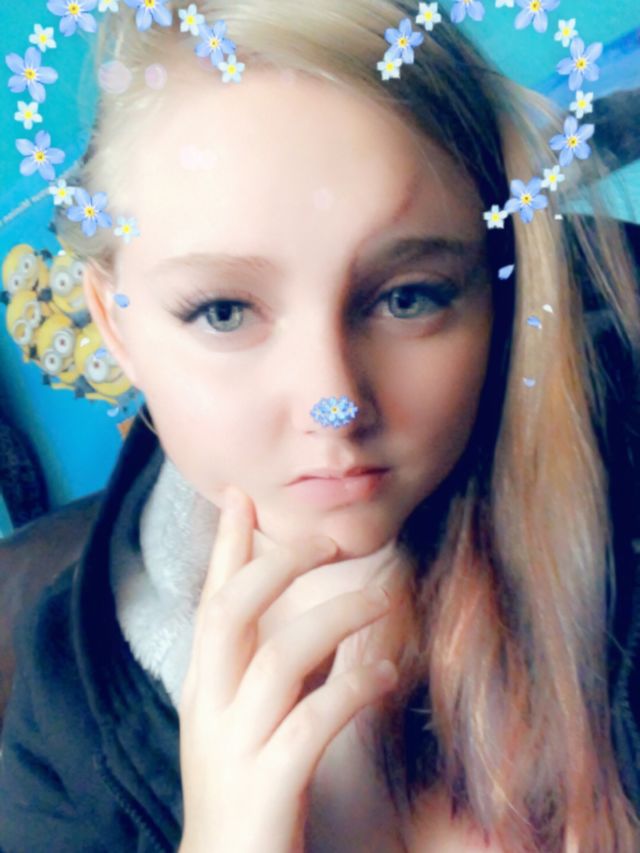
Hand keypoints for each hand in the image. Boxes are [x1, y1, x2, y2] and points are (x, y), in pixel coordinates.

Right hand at [177, 485, 399, 852]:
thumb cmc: (245, 785)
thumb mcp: (241, 718)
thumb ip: (262, 666)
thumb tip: (305, 615)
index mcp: (202, 685)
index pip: (210, 598)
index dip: (225, 545)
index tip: (240, 494)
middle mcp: (208, 706)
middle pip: (231, 611)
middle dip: (279, 565)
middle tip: (328, 540)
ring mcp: (233, 745)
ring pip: (280, 657)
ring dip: (337, 619)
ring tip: (382, 601)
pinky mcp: (268, 784)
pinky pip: (314, 719)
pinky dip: (354, 687)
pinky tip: (386, 672)